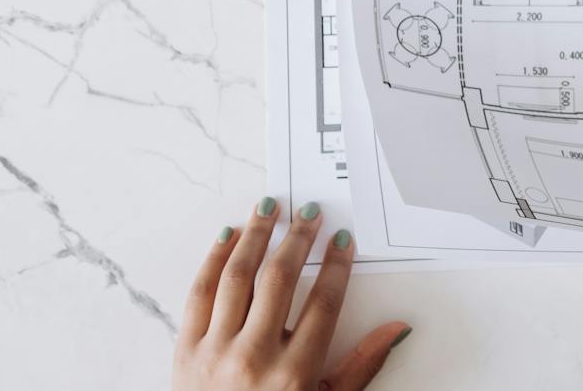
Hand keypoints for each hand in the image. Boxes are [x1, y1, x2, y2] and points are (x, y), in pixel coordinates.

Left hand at [173, 197, 410, 390]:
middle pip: (280, 280)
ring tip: (270, 208)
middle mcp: (253, 359)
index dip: (336, 267)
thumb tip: (397, 329)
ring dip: (255, 235)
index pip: (323, 304)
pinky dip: (214, 259)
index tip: (342, 241)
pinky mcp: (185, 350)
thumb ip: (360, 366)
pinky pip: (200, 293)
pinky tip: (230, 236)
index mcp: (294, 375)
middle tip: (310, 213)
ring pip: (238, 277)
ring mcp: (215, 352)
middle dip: (298, 239)